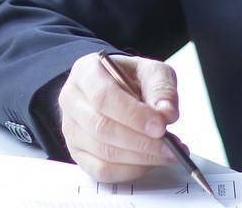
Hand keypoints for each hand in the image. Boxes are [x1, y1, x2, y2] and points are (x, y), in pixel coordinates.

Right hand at [58, 52, 180, 180]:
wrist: (117, 88)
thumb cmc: (131, 78)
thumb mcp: (151, 71)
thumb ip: (161, 88)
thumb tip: (167, 114)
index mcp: (85, 72)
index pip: (103, 97)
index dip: (133, 115)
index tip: (160, 127)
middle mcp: (71, 100)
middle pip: (101, 128)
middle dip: (140, 141)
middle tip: (170, 147)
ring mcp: (71, 129)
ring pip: (102, 152)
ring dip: (140, 158)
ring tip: (168, 154)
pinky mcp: (78, 154)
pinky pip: (102, 171)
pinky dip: (130, 170)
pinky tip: (149, 162)